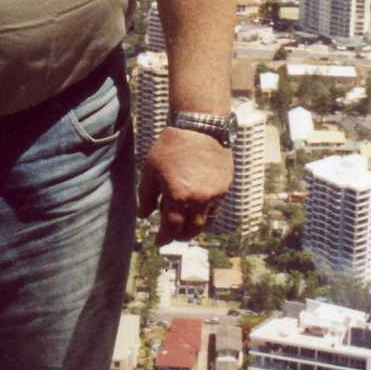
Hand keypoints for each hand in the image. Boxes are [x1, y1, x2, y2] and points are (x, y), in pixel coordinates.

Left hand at [138, 125, 232, 244]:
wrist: (200, 127)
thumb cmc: (171, 146)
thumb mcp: (151, 170)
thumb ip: (146, 196)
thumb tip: (145, 216)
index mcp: (178, 197)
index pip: (172, 228)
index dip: (164, 238)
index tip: (159, 242)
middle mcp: (199, 200)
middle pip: (191, 229)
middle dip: (180, 235)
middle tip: (172, 236)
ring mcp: (214, 194)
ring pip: (206, 221)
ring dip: (195, 226)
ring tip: (186, 225)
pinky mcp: (225, 187)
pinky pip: (215, 207)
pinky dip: (205, 212)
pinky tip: (197, 207)